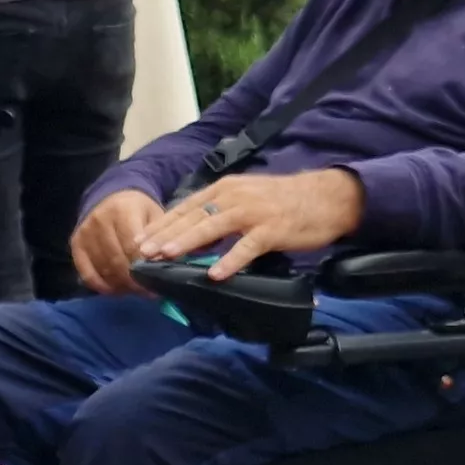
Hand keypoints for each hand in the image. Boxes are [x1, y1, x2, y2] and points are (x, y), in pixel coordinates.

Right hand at [70, 189, 162, 294]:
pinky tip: (115, 290)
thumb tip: (161, 264)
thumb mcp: (156, 216)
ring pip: (103, 269)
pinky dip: (101, 286)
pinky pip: (86, 274)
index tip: (154, 283)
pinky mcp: (76, 243)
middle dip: (133, 281)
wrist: (112, 198)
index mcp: (123, 210)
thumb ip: (159, 239)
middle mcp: (100, 220)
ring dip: (119, 285)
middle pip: (117, 260)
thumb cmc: (139, 211)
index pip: (132, 247)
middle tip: (146, 292)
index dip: (144, 269)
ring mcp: (85, 232)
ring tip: (134, 291)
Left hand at [129, 168, 367, 281]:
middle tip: (141, 252)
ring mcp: (253, 212)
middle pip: (193, 216)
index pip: (185, 207)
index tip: (139, 240)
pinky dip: (230, 260)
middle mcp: (234, 197)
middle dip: (164, 235)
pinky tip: (215, 274)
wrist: (325, 196)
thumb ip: (219, 213)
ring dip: (188, 241)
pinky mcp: (272, 229)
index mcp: (225, 189)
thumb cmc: (283, 202)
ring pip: (213, 227)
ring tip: (166, 256)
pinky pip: (247, 247)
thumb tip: (191, 235)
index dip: (161, 224)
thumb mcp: (245, 200)